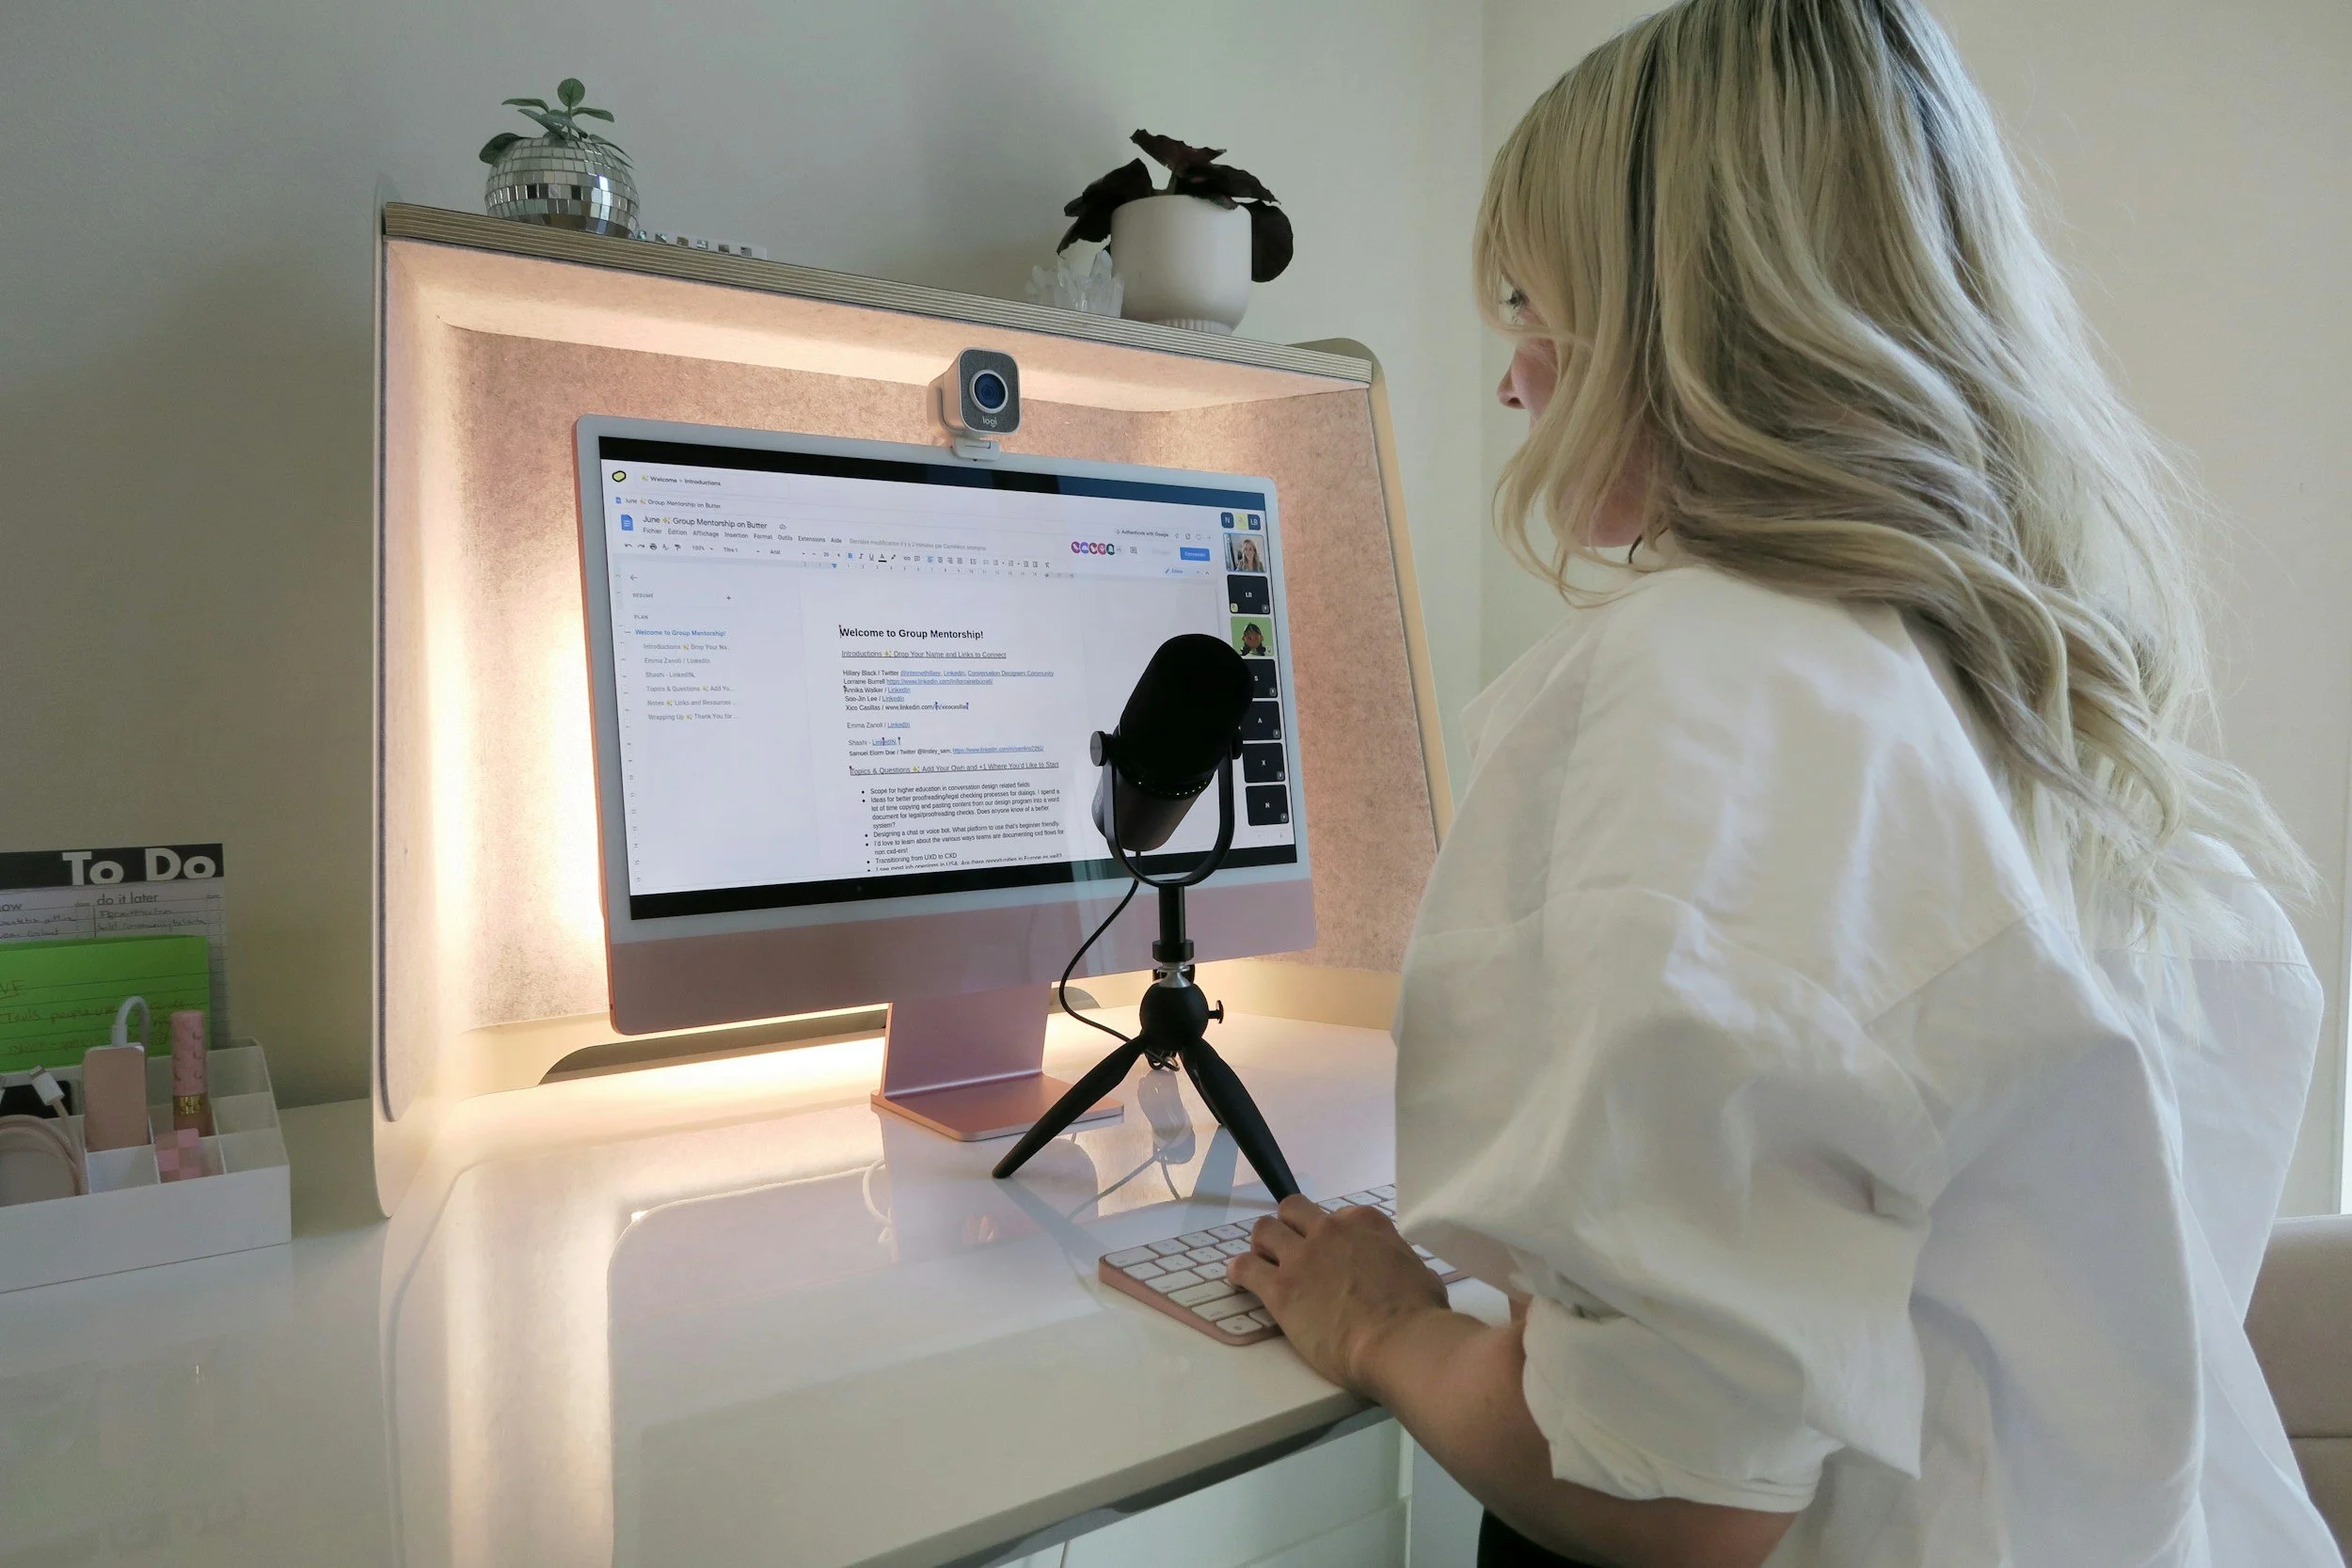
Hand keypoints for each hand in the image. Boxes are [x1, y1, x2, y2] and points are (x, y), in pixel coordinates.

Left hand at [1229, 1195, 1449, 1391]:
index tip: (1333, 1253)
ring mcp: (1301, 1257)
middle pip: (1293, 1210)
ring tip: (1263, 1261)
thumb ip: (1400, 1264)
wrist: (1398, 1342)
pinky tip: (1238, 1277)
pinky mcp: (1279, 1287)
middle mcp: (1329, 1231)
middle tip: (1291, 1248)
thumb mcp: (1420, 1274)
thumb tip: (1403, 1275)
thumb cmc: (1419, 1315)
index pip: (1338, 1215)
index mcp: (1365, 1224)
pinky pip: (1246, 1267)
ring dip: (1263, 1244)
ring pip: (1265, 1230)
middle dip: (1289, 1225)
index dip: (1332, 1234)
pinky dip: (1239, 1271)